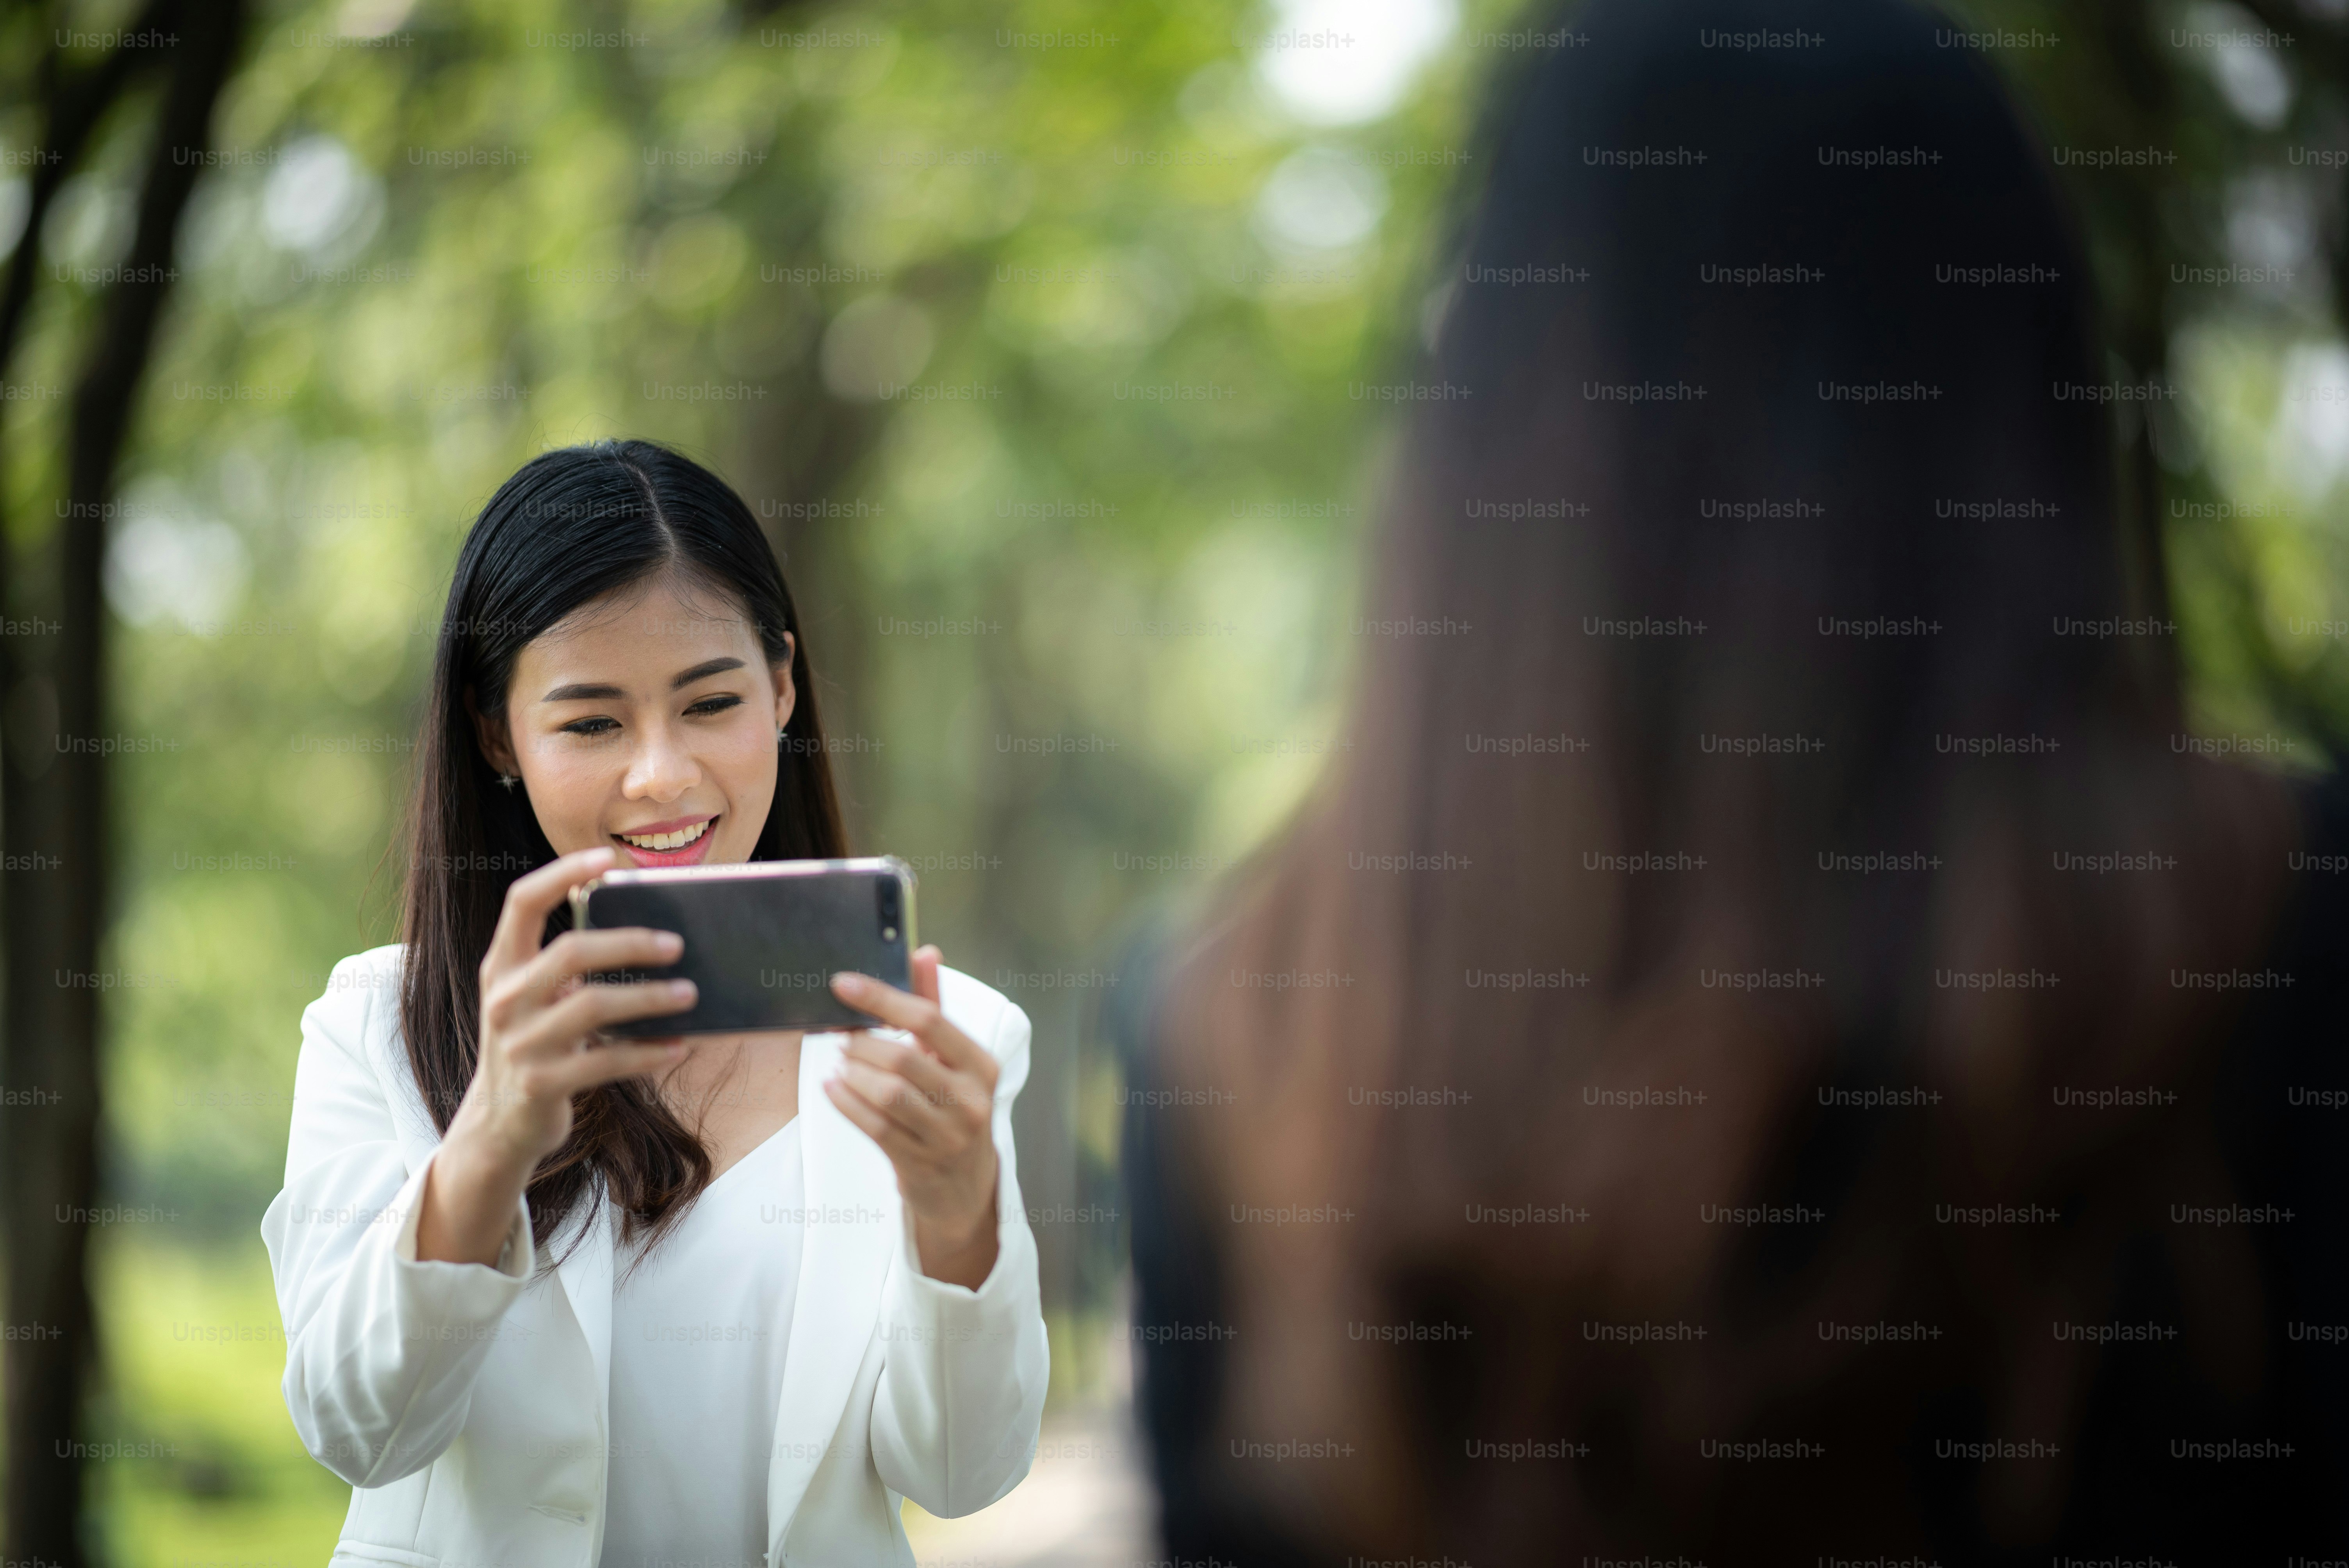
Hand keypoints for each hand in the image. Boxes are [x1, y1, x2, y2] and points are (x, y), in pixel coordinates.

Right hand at [419, 847, 696, 1264]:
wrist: (499, 1124)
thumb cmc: (533, 1044)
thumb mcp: (532, 998)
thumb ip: (565, 964)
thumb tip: (642, 930)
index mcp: (501, 966)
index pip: (522, 901)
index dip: (562, 873)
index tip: (606, 857)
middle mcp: (504, 999)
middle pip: (571, 952)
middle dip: (629, 943)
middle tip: (676, 944)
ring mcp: (519, 1043)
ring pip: (594, 1006)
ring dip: (650, 999)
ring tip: (690, 994)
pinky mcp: (541, 1084)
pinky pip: (606, 1061)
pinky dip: (648, 1053)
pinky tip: (679, 1047)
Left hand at [827, 946, 1001, 1288]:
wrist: (966, 1189)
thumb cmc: (955, 1109)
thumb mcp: (954, 1061)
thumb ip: (935, 1007)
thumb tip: (926, 952)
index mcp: (981, 1066)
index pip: (930, 1019)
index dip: (882, 998)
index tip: (842, 983)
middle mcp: (971, 1101)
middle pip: (904, 1058)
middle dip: (863, 1043)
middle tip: (840, 1036)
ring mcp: (948, 1136)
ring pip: (888, 1094)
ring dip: (853, 1073)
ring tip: (840, 1062)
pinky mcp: (920, 1163)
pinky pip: (874, 1126)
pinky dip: (846, 1103)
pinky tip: (832, 1087)